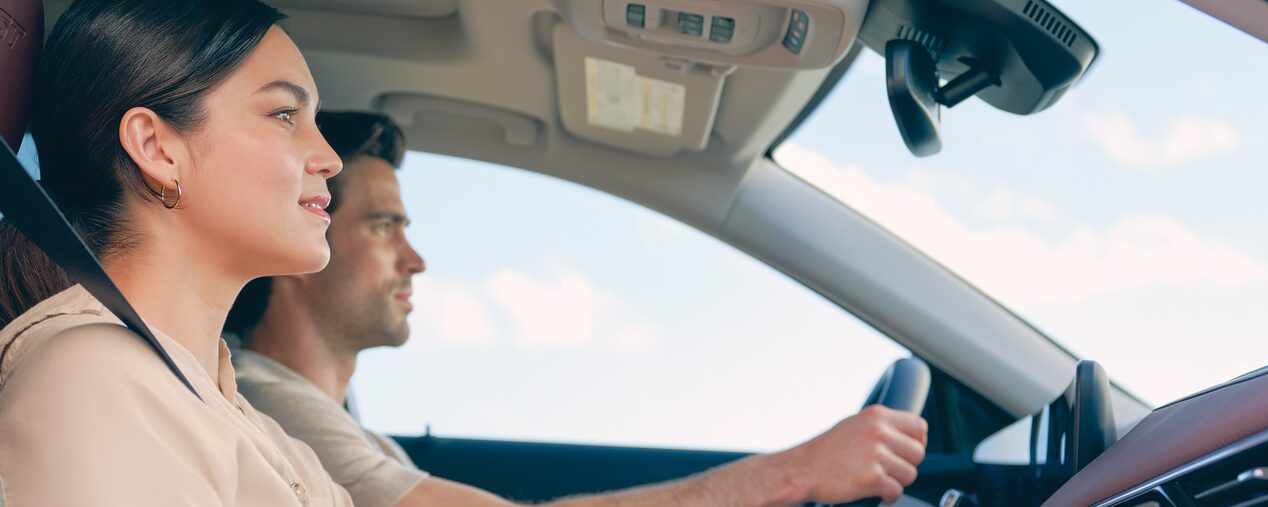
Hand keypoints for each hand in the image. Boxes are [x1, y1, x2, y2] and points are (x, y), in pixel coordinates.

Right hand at [783, 405, 928, 504]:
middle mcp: (878, 432)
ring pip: (910, 474)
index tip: (907, 451)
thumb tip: (907, 435)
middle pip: (918, 452)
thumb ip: (881, 426)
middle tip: (889, 470)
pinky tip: (875, 492)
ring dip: (896, 481)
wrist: (801, 470)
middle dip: (906, 464)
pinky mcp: (872, 478)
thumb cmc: (825, 451)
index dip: (917, 442)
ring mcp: (875, 455)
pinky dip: (888, 496)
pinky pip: (896, 491)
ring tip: (879, 480)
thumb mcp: (854, 425)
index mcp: (876, 416)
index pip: (919, 426)